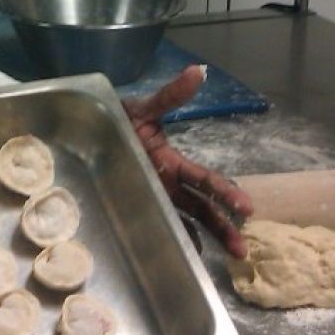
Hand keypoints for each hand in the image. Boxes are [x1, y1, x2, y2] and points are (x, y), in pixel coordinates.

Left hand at [123, 65, 252, 258]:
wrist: (87, 129)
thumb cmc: (120, 117)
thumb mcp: (145, 107)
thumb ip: (170, 95)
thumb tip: (198, 71)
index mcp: (172, 163)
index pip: (206, 181)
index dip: (226, 193)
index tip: (246, 208)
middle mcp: (167, 184)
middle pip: (202, 209)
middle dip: (224, 228)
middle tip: (242, 250)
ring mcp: (151, 197)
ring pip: (185, 222)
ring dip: (204, 240)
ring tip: (219, 262)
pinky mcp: (133, 206)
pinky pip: (156, 227)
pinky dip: (172, 242)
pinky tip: (181, 261)